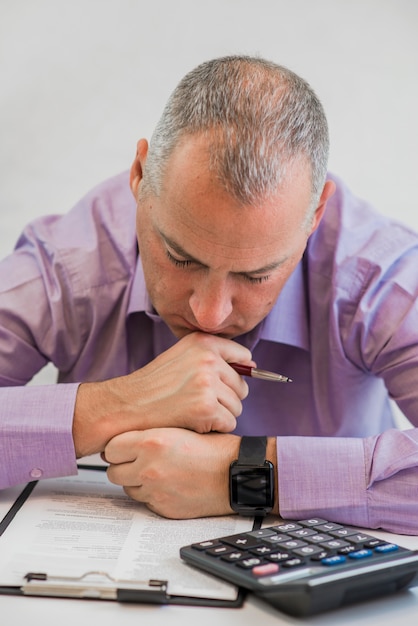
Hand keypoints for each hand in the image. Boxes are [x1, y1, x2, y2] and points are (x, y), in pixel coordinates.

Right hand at [73, 332, 252, 456]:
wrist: (128, 405)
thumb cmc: (154, 384)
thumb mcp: (181, 356)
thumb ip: (211, 356)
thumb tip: (252, 364)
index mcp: (203, 342)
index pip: (243, 356)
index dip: (238, 373)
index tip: (222, 384)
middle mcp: (208, 358)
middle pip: (242, 386)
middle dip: (226, 399)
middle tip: (200, 402)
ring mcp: (208, 383)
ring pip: (237, 407)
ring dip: (220, 415)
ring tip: (194, 412)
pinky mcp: (207, 407)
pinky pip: (228, 423)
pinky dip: (214, 429)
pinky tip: (193, 422)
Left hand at [104, 429, 240, 518]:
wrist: (234, 473)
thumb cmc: (213, 448)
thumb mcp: (180, 427)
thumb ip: (150, 433)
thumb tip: (124, 441)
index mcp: (151, 442)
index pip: (110, 448)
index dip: (116, 448)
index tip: (123, 448)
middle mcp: (149, 468)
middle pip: (113, 471)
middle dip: (122, 466)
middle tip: (137, 461)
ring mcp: (155, 491)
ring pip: (127, 488)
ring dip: (136, 481)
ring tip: (158, 472)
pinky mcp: (163, 508)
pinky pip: (145, 502)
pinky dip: (152, 495)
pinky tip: (169, 484)